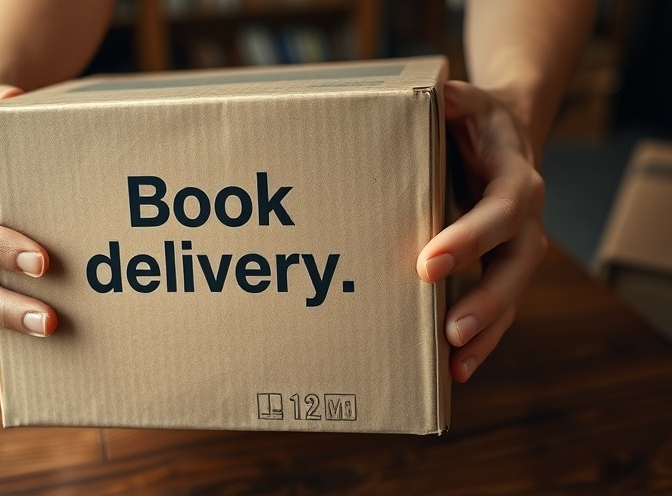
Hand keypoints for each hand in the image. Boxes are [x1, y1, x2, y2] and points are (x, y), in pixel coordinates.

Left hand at [417, 80, 547, 382]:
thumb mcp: (464, 99)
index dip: (469, 240)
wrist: (504, 134)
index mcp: (516, 180)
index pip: (498, 213)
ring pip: (509, 297)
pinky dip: (481, 338)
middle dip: (484, 301)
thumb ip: (449, 99)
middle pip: (514, 268)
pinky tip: (455, 367)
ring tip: (455, 364)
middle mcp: (524, 221)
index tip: (428, 264)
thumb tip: (428, 94)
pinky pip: (497, 308)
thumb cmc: (475, 120)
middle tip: (450, 330)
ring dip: (485, 333)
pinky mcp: (498, 267)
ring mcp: (515, 249)